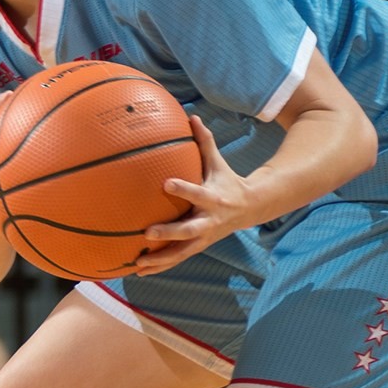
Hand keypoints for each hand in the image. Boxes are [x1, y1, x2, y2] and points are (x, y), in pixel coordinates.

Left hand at [132, 116, 256, 274]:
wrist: (250, 208)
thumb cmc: (227, 180)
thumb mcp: (218, 161)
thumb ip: (204, 141)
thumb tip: (191, 116)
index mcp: (213, 198)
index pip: (197, 193)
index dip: (183, 189)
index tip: (165, 183)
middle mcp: (209, 221)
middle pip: (188, 230)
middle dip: (169, 233)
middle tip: (147, 233)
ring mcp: (204, 237)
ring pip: (181, 252)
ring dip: (160, 259)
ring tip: (137, 263)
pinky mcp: (199, 247)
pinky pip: (177, 259)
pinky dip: (159, 266)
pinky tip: (139, 271)